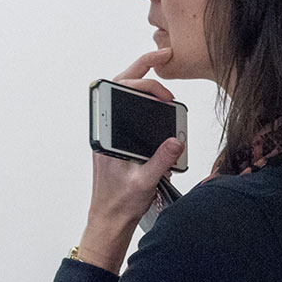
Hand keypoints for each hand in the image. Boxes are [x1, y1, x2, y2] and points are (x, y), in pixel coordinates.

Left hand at [76, 50, 184, 272]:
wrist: (107, 223)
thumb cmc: (118, 205)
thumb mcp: (143, 183)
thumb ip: (160, 161)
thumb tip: (175, 140)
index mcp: (106, 134)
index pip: (119, 91)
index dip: (142, 75)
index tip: (160, 65)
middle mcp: (106, 131)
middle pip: (121, 87)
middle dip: (143, 69)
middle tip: (165, 58)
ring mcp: (111, 135)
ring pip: (125, 99)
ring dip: (143, 85)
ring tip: (165, 79)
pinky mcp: (119, 142)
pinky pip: (130, 114)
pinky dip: (144, 103)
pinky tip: (160, 104)